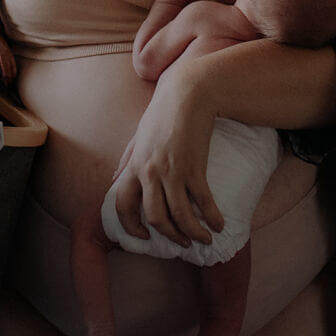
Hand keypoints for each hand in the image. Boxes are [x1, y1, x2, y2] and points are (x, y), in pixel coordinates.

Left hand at [112, 67, 224, 246]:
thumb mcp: (139, 135)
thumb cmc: (164, 112)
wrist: (189, 94)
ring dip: (193, 233)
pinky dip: (212, 218)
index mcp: (135, 165)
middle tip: (183, 242)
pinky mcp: (194, 168)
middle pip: (155, 218)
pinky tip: (219, 224)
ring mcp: (171, 171)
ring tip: (205, 237)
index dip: (131, 227)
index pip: (123, 205)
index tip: (144, 236)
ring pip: (179, 216)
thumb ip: (128, 158)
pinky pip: (203, 203)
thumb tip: (116, 177)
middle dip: (170, 236)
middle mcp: (150, 172)